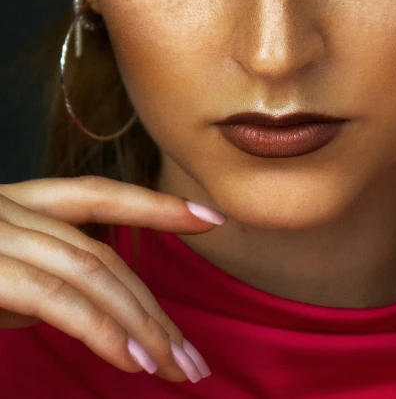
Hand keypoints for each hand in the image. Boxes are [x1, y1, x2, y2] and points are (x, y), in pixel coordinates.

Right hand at [0, 176, 224, 383]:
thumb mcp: (0, 280)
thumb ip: (47, 280)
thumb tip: (93, 307)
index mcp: (21, 203)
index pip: (100, 194)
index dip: (157, 207)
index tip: (211, 220)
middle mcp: (13, 207)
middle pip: (104, 253)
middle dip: (153, 306)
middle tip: (191, 355)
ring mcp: (0, 232)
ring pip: (93, 273)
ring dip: (141, 324)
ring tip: (172, 365)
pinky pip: (60, 300)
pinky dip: (104, 331)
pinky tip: (134, 359)